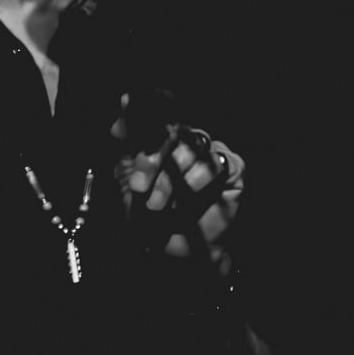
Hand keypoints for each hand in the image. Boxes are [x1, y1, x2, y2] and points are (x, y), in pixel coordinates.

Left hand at [111, 92, 244, 273]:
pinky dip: (198, 178)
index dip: (142, 105)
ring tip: (156, 205)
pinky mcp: (233, 169)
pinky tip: (189, 193)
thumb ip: (126, 147)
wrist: (173, 252)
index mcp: (159, 137)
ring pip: (191, 148)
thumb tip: (120, 114)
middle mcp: (185, 140)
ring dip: (170, 179)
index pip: (154, 108)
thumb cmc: (148, 217)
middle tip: (139, 187)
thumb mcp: (128, 181)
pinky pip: (217, 162)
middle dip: (150, 160)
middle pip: (170, 131)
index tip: (126, 102)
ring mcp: (210, 152)